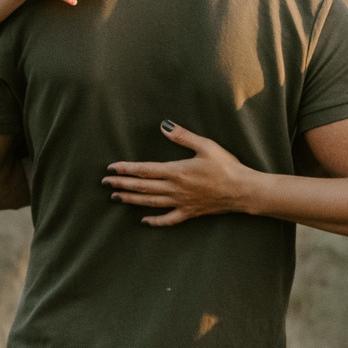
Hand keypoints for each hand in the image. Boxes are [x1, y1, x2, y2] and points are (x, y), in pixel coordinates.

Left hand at [105, 122, 256, 224]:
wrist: (242, 190)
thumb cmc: (226, 166)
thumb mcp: (205, 145)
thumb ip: (182, 136)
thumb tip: (164, 126)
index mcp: (176, 171)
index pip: (144, 170)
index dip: (126, 169)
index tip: (111, 168)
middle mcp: (174, 188)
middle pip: (142, 186)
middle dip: (122, 183)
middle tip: (105, 183)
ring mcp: (180, 202)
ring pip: (150, 202)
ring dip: (131, 199)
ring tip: (116, 197)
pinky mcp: (189, 212)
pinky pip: (168, 219)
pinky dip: (155, 221)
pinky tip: (144, 221)